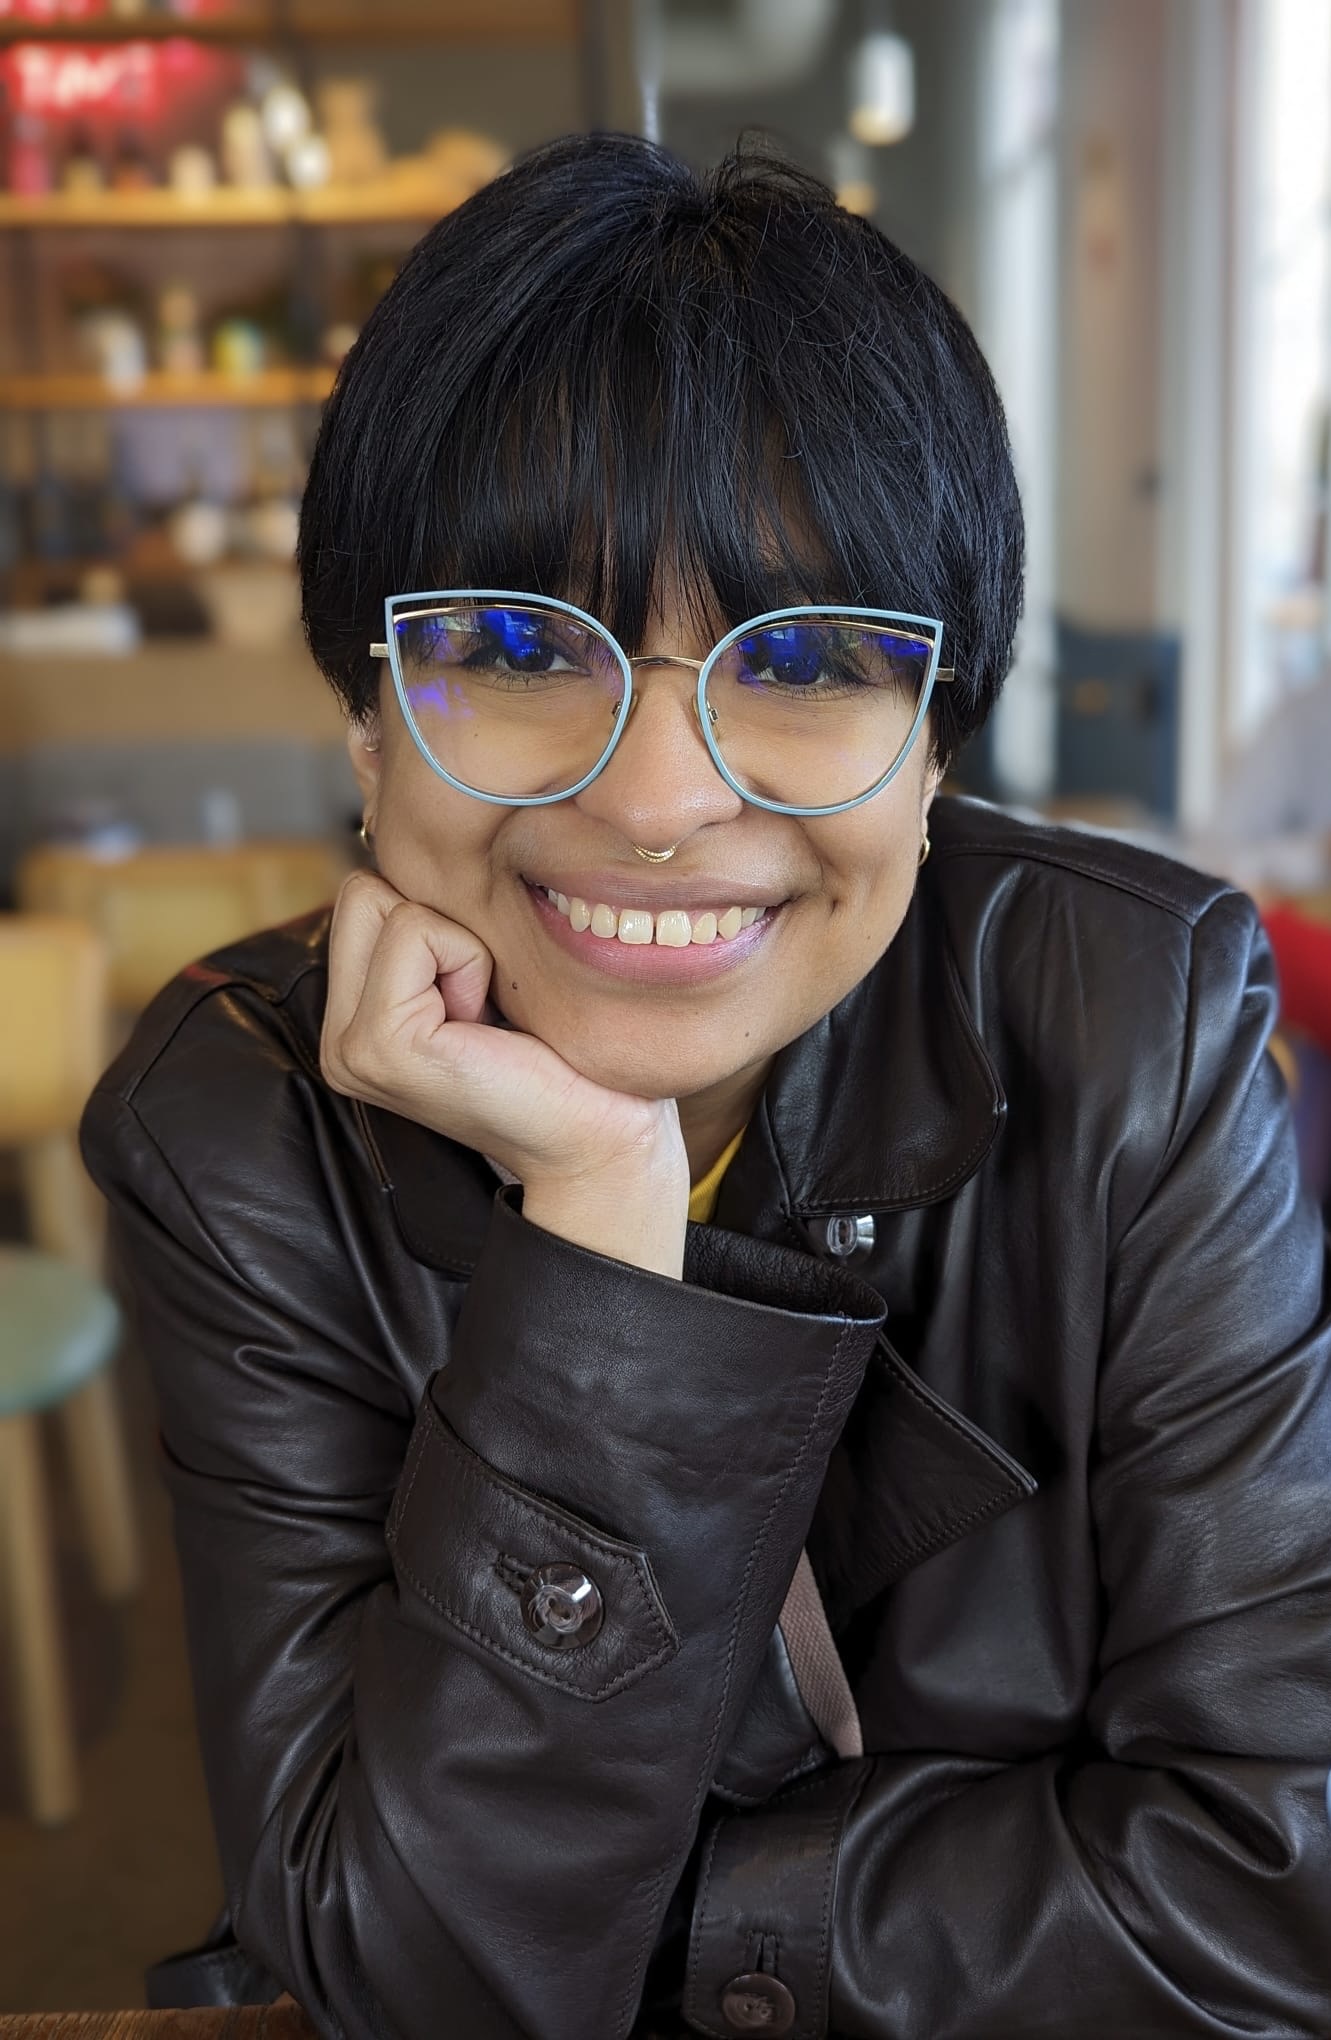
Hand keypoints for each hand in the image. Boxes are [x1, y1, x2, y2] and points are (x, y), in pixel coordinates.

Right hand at [320, 872, 688, 1274]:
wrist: (600, 1138)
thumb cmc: (562, 1054)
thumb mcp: (485, 977)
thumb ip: (434, 930)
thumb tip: (422, 839)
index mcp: (354, 1021)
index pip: (361, 894)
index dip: (438, 919)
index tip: (482, 991)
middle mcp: (337, 1037)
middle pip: (361, 889)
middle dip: (438, 924)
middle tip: (483, 1001)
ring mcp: (350, 1047)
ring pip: (384, 902)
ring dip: (459, 944)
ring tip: (487, 1016)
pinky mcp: (381, 1045)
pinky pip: (417, 932)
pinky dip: (469, 962)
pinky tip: (488, 1026)